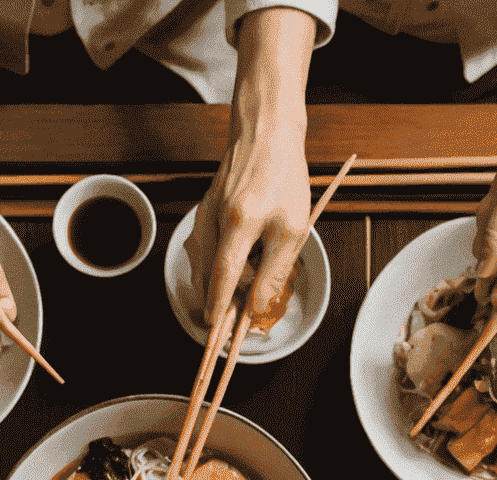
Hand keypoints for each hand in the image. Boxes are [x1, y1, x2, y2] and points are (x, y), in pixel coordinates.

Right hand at [186, 9, 313, 327]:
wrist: (265, 132)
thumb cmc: (284, 177)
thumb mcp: (293, 228)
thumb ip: (274, 271)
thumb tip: (257, 306)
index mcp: (238, 224)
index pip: (222, 278)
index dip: (218, 307)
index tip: (216, 331)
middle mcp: (213, 221)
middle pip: (208, 277)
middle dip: (219, 300)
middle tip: (236, 317)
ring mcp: (204, 215)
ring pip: (203, 266)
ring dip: (219, 284)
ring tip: (239, 292)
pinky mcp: (203, 212)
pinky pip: (204, 250)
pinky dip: (215, 267)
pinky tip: (232, 269)